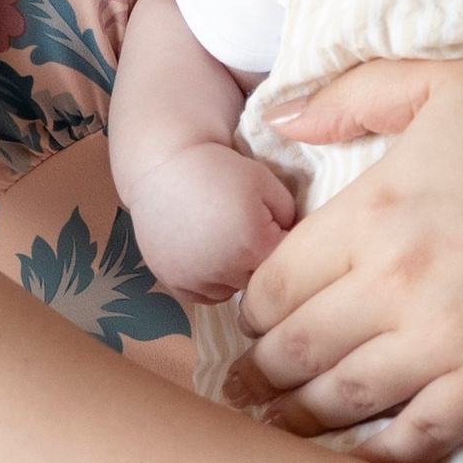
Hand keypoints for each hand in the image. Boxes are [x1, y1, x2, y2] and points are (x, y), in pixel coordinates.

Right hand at [127, 147, 296, 301]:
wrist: (164, 166)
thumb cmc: (218, 169)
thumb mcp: (267, 183)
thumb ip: (292, 216)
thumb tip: (298, 241)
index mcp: (254, 247)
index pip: (290, 263)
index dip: (287, 243)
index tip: (276, 226)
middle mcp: (225, 271)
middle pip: (261, 282)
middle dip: (262, 260)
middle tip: (249, 230)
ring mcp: (196, 280)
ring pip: (235, 292)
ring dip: (237, 274)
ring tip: (227, 240)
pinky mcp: (174, 284)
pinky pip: (207, 296)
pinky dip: (212, 281)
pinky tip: (210, 253)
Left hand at [225, 52, 462, 462]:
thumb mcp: (449, 79)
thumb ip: (355, 94)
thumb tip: (283, 115)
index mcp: (369, 212)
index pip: (271, 284)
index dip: (251, 311)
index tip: (251, 325)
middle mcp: (391, 285)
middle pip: (292, 352)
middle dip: (258, 378)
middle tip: (242, 395)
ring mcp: (443, 341)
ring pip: (339, 403)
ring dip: (297, 424)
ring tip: (277, 436)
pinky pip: (414, 439)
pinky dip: (373, 461)